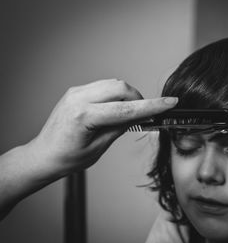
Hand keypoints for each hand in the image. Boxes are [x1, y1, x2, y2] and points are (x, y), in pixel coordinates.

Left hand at [26, 79, 177, 176]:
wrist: (44, 155)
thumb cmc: (67, 158)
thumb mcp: (98, 148)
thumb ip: (120, 127)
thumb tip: (138, 115)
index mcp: (84, 116)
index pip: (126, 109)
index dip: (151, 106)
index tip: (169, 102)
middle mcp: (79, 98)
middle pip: (121, 88)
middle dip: (138, 99)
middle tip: (144, 114)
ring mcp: (76, 92)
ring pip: (114, 84)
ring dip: (127, 96)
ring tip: (127, 114)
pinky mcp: (77, 91)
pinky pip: (104, 86)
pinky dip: (116, 95)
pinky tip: (115, 109)